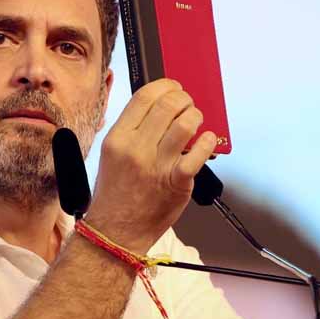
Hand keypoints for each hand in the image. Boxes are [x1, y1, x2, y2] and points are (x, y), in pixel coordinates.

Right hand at [85, 78, 215, 252]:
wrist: (116, 232)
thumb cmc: (116, 194)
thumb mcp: (112, 155)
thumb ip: (132, 130)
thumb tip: (159, 106)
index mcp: (118, 138)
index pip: (144, 96)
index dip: (165, 86)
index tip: (174, 87)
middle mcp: (136, 149)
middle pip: (168, 105)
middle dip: (184, 99)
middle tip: (188, 105)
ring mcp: (156, 166)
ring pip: (185, 124)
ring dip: (196, 117)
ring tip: (196, 122)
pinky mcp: (176, 183)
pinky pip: (197, 154)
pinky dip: (207, 142)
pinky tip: (207, 141)